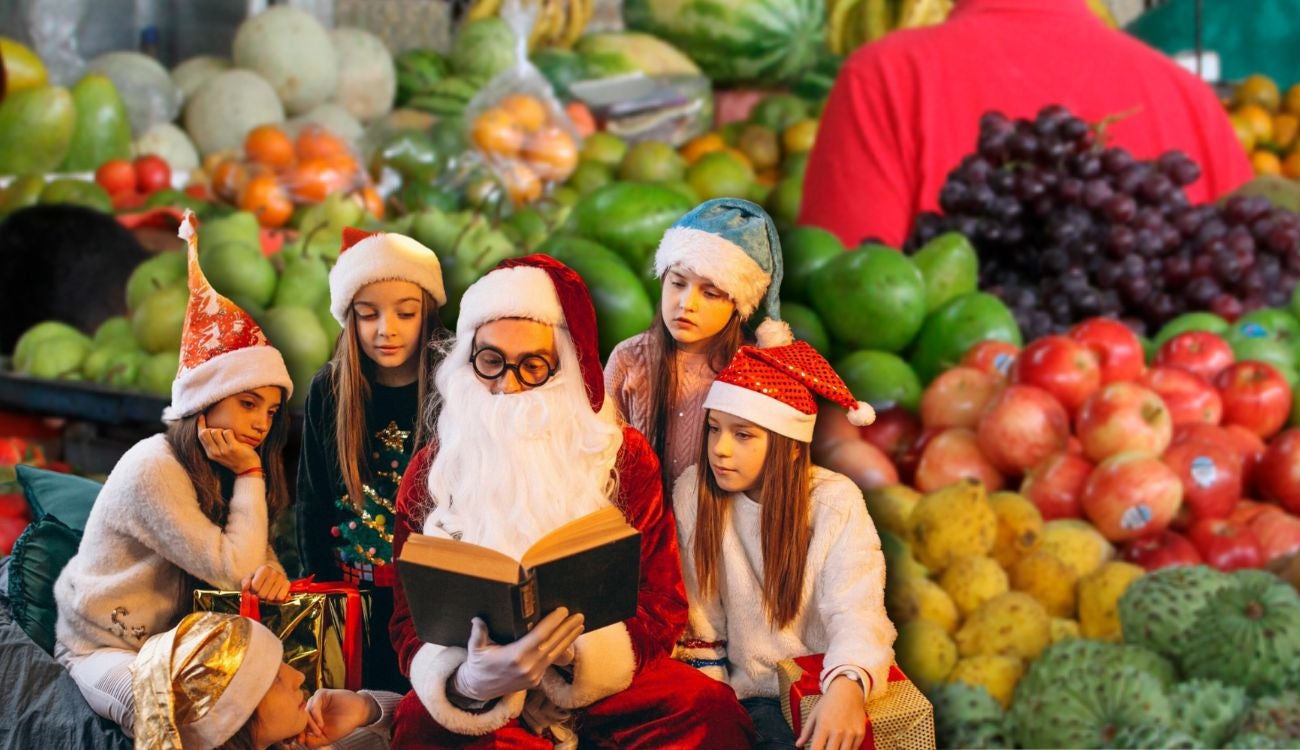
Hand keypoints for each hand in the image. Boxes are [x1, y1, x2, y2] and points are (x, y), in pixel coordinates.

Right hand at [197, 414, 261, 473]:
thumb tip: (209, 429)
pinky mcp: (232, 448)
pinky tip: (236, 439)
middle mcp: (214, 452)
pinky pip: (228, 432)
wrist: (248, 469)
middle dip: (213, 428)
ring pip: (216, 431)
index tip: (201, 416)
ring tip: (230, 438)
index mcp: (210, 453)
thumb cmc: (235, 458)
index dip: (200, 425)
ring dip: (223, 430)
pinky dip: (231, 432)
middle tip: (223, 433)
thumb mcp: (220, 454)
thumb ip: (213, 444)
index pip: (201, 436)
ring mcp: (223, 450)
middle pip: (206, 432)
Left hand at [242, 564, 290, 602]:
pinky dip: (276, 599)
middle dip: (260, 595)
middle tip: (260, 592)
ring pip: (271, 597)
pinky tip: (274, 594)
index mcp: (265, 569)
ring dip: (267, 598)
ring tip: (267, 592)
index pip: (255, 586)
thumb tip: (245, 588)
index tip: (254, 588)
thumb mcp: (250, 578)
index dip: (253, 590)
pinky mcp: (287, 584)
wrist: (272, 575)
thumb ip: (245, 582)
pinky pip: (280, 597)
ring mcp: (282, 578)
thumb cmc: (259, 578)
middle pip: (263, 594)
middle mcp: (275, 572)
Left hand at [301, 689, 379, 746]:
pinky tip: (321, 724)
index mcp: (310, 720)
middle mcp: (310, 710)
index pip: (298, 726)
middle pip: (299, 719)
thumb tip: (302, 742)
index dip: (296, 734)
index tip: (299, 742)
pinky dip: (316, 716)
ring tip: (319, 732)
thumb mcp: (327, 737)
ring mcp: (315, 702)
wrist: (359, 713)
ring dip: (310, 724)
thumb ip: (314, 741)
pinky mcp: (321, 694)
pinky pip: (313, 704)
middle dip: (301, 731)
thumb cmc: (344, 724)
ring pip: (305, 712)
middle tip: (305, 739)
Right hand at [452, 608, 584, 701]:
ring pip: (555, 654)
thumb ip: (478, 633)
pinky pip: (551, 662)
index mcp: (514, 657)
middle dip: (567, 629)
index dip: (553, 623)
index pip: (539, 636)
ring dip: (569, 639)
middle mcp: (527, 667)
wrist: (478, 689)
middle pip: (552, 644)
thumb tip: (477, 619)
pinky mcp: (535, 681)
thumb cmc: (478, 665)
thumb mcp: (475, 648)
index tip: (563, 611)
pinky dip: (561, 650)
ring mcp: (533, 676)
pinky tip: (568, 639)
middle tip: (579, 615)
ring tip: (580, 625)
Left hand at [796, 675, 865, 749]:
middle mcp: (837, 731)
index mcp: (823, 726)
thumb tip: (798, 745)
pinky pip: (854, 749)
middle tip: (823, 748)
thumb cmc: (829, 702)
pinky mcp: (860, 734)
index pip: (816, 749)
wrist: (848, 691)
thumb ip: (806, 731)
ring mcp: (850, 733)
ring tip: (833, 747)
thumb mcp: (814, 714)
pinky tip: (842, 746)